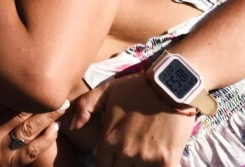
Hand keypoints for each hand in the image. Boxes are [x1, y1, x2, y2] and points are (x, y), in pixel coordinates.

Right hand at [0, 91, 67, 166]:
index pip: (1, 96)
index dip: (21, 84)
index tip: (37, 73)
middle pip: (18, 111)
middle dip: (40, 99)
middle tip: (58, 87)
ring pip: (29, 129)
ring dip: (49, 116)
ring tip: (63, 104)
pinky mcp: (10, 164)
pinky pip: (34, 150)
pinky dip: (48, 138)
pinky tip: (57, 126)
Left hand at [75, 73, 195, 166]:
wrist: (171, 86)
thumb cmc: (139, 88)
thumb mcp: (107, 90)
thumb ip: (85, 106)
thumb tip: (72, 126)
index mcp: (110, 140)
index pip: (103, 165)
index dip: (109, 161)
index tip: (116, 155)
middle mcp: (126, 153)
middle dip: (124, 163)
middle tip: (132, 152)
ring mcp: (147, 159)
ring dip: (141, 166)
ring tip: (145, 155)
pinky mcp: (167, 161)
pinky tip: (160, 161)